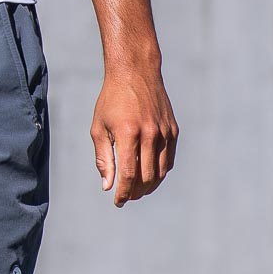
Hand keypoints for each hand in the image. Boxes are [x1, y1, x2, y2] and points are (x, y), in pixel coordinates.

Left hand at [91, 64, 177, 205]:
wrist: (134, 72)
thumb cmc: (112, 100)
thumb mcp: (99, 127)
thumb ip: (103, 158)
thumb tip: (107, 186)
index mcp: (128, 133)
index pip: (129, 175)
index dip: (123, 193)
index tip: (117, 201)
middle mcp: (150, 134)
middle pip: (147, 177)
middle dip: (136, 192)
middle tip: (126, 196)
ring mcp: (164, 132)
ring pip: (161, 172)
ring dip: (149, 186)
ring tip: (137, 190)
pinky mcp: (173, 130)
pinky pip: (169, 160)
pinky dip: (160, 172)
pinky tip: (149, 175)